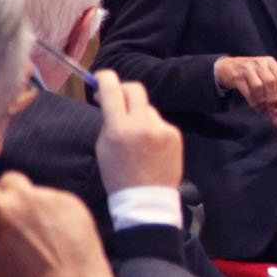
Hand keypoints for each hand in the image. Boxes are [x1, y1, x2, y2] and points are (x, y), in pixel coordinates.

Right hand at [0, 171, 119, 276]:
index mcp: (2, 211)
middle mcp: (27, 196)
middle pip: (10, 179)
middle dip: (6, 194)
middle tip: (11, 218)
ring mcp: (53, 196)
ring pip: (35, 191)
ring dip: (32, 205)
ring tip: (40, 235)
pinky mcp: (74, 201)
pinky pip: (56, 199)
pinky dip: (53, 211)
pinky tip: (57, 234)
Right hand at [92, 70, 182, 192]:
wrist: (146, 199)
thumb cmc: (118, 175)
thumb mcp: (103, 147)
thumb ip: (108, 120)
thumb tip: (109, 97)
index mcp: (118, 129)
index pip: (112, 90)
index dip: (106, 78)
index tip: (102, 76)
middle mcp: (142, 125)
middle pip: (135, 88)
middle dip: (125, 90)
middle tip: (119, 99)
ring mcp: (161, 129)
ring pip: (148, 107)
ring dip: (140, 115)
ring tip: (136, 138)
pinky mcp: (174, 134)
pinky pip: (159, 122)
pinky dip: (153, 128)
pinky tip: (150, 146)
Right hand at [215, 55, 276, 111]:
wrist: (227, 67)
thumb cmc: (251, 72)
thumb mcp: (264, 71)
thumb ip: (274, 82)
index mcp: (270, 62)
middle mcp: (259, 63)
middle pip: (271, 82)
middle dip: (273, 98)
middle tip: (272, 108)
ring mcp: (247, 69)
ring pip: (259, 87)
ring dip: (262, 101)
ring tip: (263, 108)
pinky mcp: (237, 77)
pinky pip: (247, 92)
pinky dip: (253, 102)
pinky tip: (256, 107)